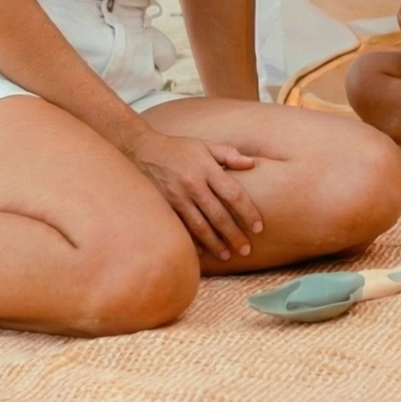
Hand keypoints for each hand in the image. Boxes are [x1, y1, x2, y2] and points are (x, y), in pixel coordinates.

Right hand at [125, 131, 262, 260]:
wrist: (141, 150)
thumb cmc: (178, 148)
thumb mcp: (205, 145)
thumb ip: (229, 155)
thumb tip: (252, 164)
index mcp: (206, 168)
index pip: (233, 194)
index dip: (248, 212)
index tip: (259, 227)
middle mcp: (192, 184)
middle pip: (218, 215)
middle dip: (234, 235)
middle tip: (246, 249)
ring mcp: (176, 198)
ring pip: (199, 227)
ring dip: (215, 244)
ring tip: (228, 256)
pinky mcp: (163, 207)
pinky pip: (181, 228)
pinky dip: (192, 243)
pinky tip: (203, 253)